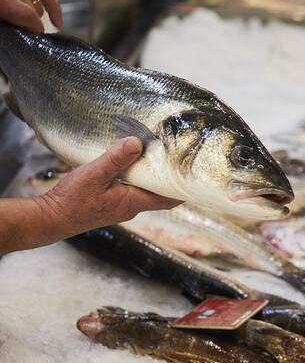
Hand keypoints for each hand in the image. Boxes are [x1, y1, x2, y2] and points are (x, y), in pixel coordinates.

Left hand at [0, 0, 63, 32]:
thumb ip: (3, 14)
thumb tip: (13, 25)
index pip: (31, 20)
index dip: (32, 31)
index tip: (29, 36)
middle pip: (34, 13)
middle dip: (27, 21)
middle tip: (17, 23)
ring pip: (39, 5)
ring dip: (32, 12)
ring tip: (21, 15)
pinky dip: (53, 7)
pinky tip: (57, 21)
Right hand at [37, 137, 181, 238]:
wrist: (49, 219)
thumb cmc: (71, 201)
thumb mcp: (93, 175)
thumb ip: (115, 160)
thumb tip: (138, 143)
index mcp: (133, 202)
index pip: (170, 198)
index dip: (185, 188)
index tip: (198, 175)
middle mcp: (131, 206)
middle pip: (161, 192)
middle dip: (172, 178)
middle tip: (183, 160)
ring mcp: (121, 205)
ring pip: (146, 189)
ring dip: (155, 176)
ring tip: (163, 157)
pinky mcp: (111, 202)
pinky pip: (132, 188)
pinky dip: (139, 176)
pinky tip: (134, 163)